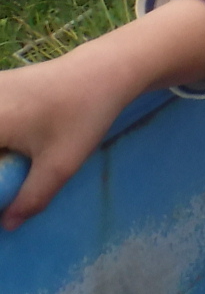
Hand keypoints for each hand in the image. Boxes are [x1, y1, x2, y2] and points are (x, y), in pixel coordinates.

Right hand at [1, 0, 204, 228]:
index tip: (11, 192)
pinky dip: (3, 137)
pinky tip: (14, 147)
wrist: (105, 68)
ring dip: (2, 154)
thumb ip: (30, 199)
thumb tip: (8, 225)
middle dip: (1, 167)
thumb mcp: (60, 165)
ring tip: (18, 161)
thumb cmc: (83, 114)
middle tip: (15, 177)